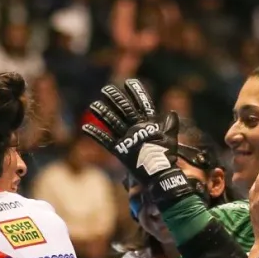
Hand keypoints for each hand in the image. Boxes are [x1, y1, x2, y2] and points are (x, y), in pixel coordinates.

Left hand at [81, 79, 192, 208]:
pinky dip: (95, 134)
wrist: (159, 174)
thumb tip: (173, 113)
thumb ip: (170, 125)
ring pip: (111, 121)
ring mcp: (127, 138)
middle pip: (123, 108)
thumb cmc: (167, 157)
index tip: (129, 82)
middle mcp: (136, 128)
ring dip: (101, 112)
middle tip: (106, 89)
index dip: (136, 92)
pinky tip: (85, 128)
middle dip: (114, 97)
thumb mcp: (171, 139)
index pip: (142, 103)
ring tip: (93, 105)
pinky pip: (104, 140)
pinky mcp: (119, 150)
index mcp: (148, 124)